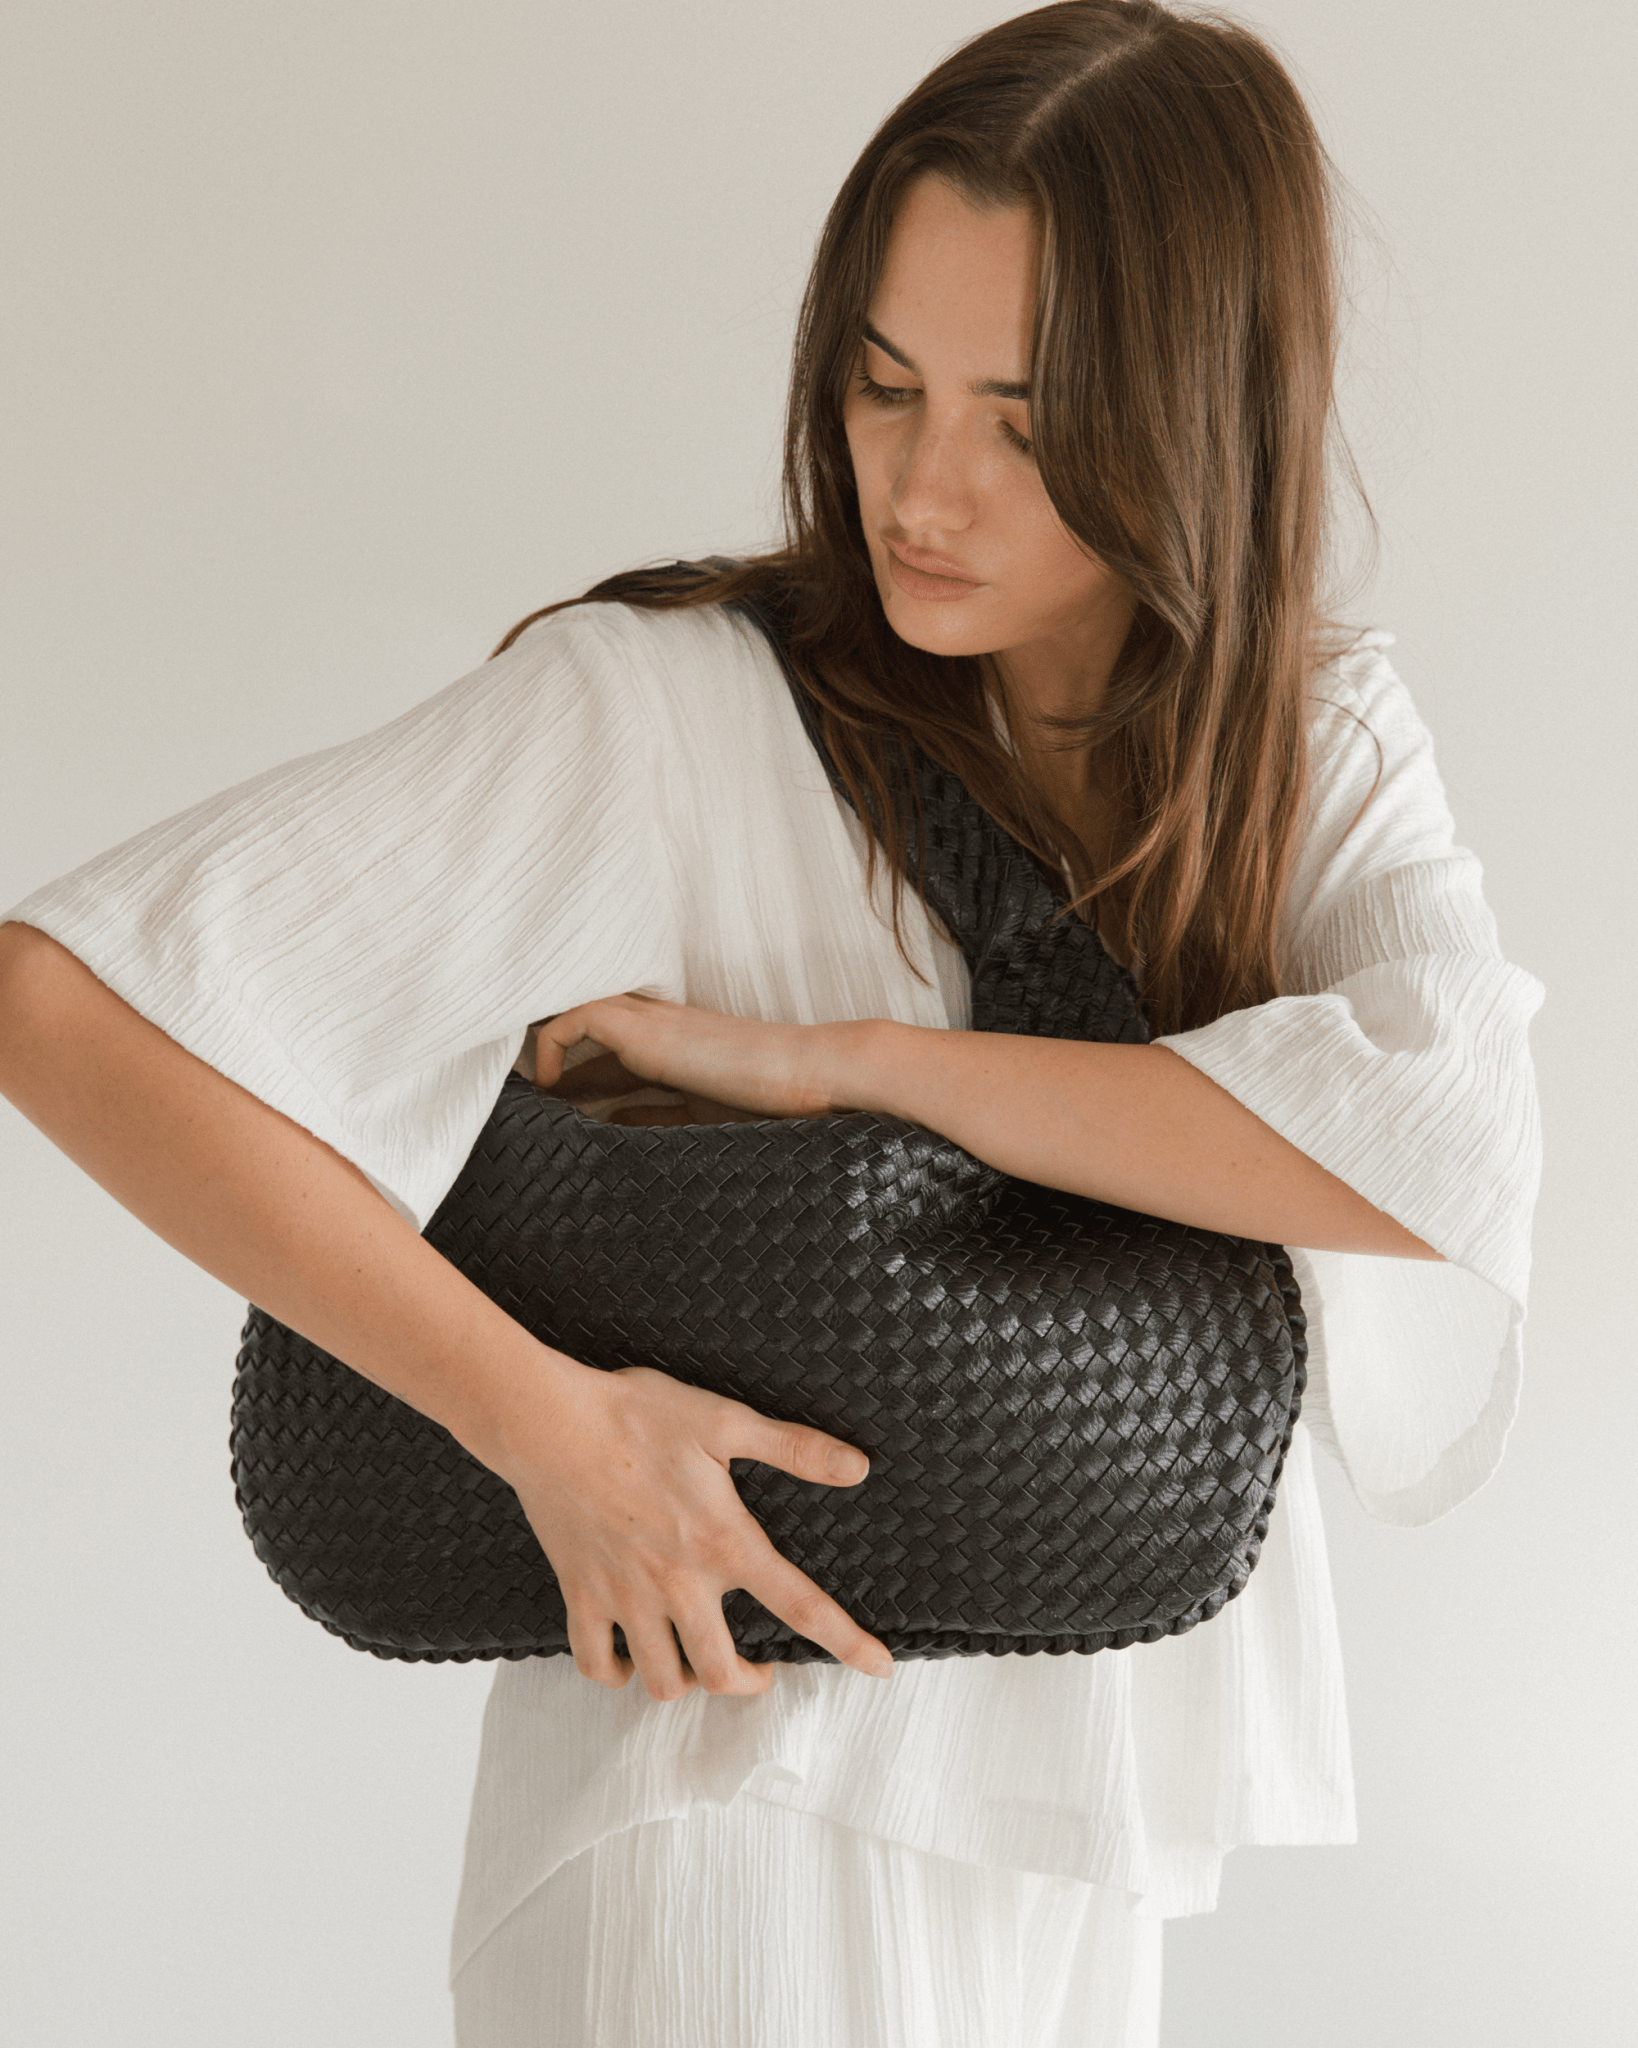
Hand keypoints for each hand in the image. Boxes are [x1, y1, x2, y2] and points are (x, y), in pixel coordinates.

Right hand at [499, 1354, 893, 1699]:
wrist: (550, 1423)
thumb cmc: (637, 1416)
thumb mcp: (725, 1421)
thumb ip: (794, 1449)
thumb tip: (857, 1468)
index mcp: (723, 1543)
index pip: (800, 1605)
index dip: (846, 1642)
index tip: (879, 1668)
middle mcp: (678, 1584)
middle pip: (723, 1672)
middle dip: (751, 1682)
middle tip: (762, 1668)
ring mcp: (625, 1597)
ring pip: (662, 1680)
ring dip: (688, 1682)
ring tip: (699, 1663)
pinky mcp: (581, 1595)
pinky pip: (597, 1664)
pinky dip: (618, 1673)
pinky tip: (631, 1658)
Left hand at [535, 994, 844, 1122]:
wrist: (806, 1077)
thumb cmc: (772, 1108)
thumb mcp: (704, 1121)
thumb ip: (662, 1123)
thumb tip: (619, 1136)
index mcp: (682, 1054)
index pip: (620, 1061)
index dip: (585, 1085)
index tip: (559, 1116)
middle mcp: (662, 1031)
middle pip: (594, 1037)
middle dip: (560, 1070)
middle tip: (529, 1106)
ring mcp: (652, 1024)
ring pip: (579, 1019)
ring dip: (550, 1055)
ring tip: (526, 1096)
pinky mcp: (643, 1028)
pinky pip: (575, 1020)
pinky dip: (554, 1046)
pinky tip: (552, 1087)